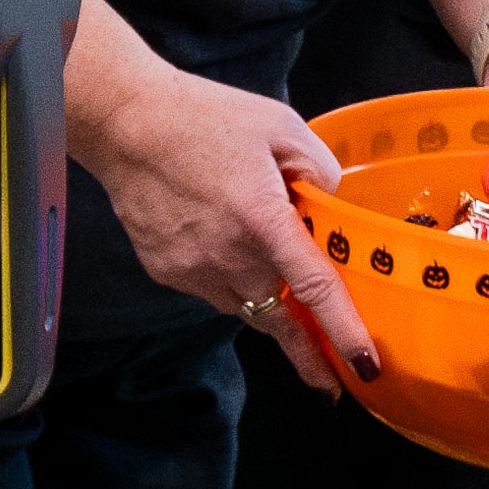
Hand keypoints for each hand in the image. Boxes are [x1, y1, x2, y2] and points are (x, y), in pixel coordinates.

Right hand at [74, 50, 378, 388]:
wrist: (126, 124)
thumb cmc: (204, 118)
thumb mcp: (282, 127)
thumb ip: (319, 170)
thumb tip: (328, 207)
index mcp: (262, 220)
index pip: (313, 289)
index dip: (343, 331)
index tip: (363, 366)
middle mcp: (228, 256)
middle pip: (281, 316)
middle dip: (306, 344)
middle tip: (331, 369)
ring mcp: (194, 270)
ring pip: (247, 306)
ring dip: (269, 306)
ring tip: (280, 290)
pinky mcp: (168, 273)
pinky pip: (214, 291)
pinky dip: (231, 279)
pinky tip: (227, 247)